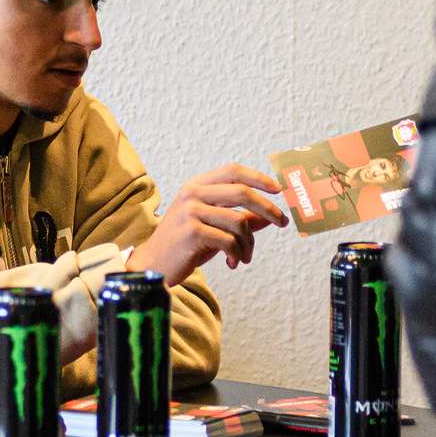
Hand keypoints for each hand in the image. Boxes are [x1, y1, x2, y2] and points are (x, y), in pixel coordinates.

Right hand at [126, 163, 288, 283]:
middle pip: (242, 192)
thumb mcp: (214, 227)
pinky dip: (237, 255)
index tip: (278, 189)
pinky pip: (229, 241)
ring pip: (239, 221)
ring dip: (249, 243)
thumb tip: (269, 217)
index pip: (233, 171)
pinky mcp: (192, 232)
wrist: (154, 265)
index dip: (258, 177)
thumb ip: (238, 218)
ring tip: (245, 257)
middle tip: (282, 222)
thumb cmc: (185, 245)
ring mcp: (191, 212)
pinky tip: (232, 263)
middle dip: (267, 208)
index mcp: (197, 186)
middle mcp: (193, 194)